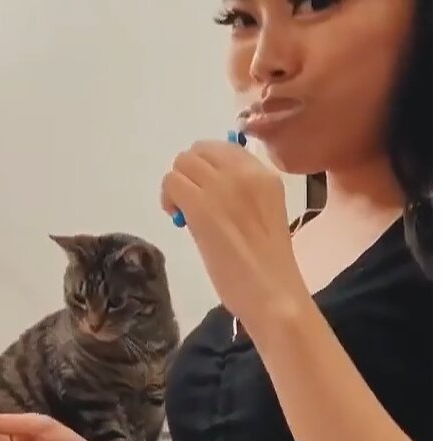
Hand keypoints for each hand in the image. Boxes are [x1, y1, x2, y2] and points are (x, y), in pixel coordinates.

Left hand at [160, 141, 309, 330]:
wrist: (272, 293)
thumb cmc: (270, 264)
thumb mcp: (265, 213)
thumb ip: (242, 192)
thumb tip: (207, 184)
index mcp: (266, 176)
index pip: (226, 148)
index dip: (208, 166)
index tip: (207, 190)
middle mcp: (245, 173)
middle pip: (199, 151)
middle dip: (190, 172)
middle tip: (190, 201)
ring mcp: (223, 187)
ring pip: (182, 164)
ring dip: (177, 184)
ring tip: (183, 212)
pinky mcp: (201, 206)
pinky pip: (172, 183)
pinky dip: (169, 198)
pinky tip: (178, 219)